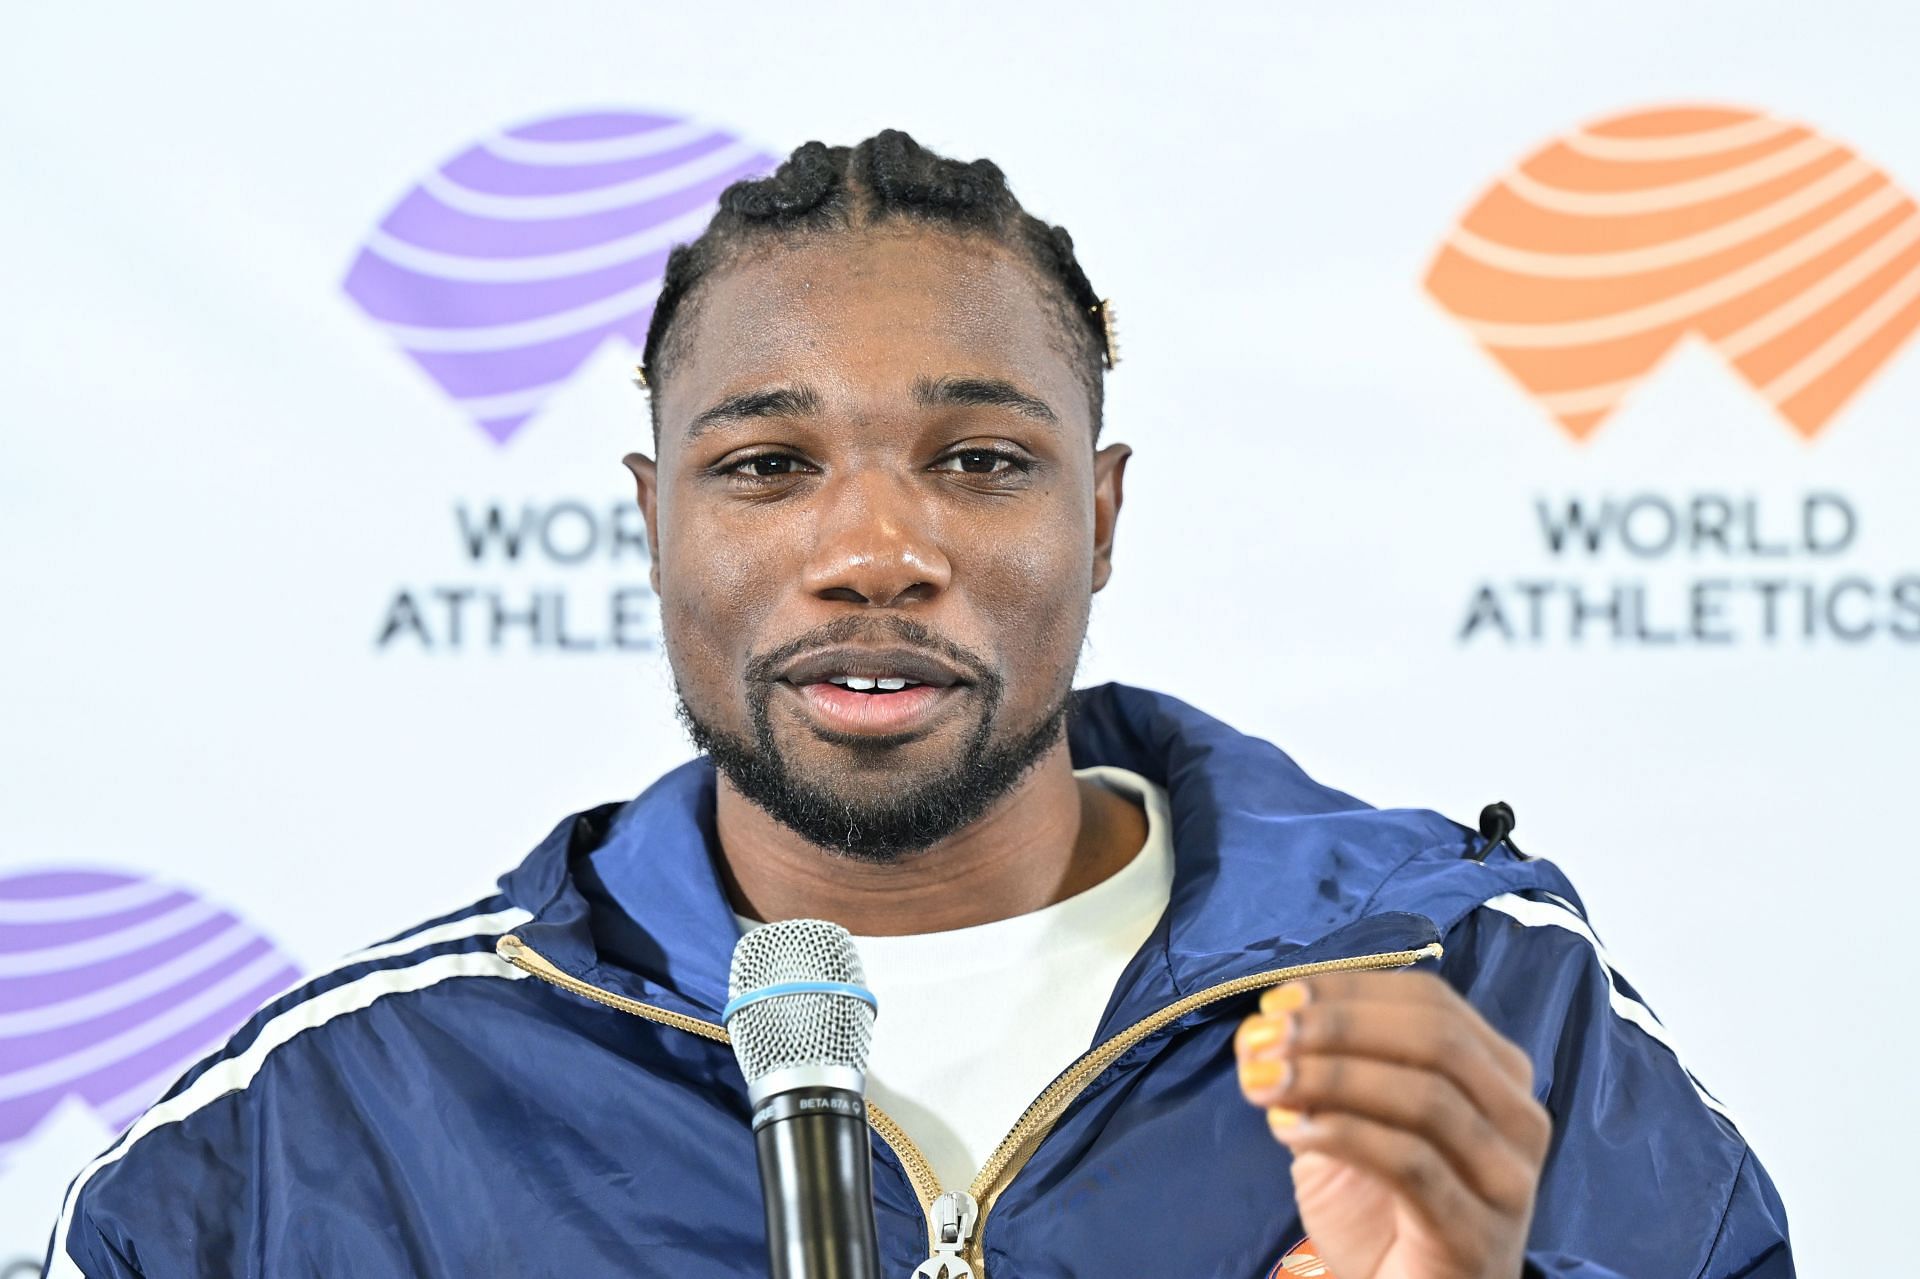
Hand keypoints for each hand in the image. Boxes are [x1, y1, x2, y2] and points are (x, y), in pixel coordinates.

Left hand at [1235, 972, 1550, 1278]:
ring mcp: (1507, 1178)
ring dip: (1331, 1077)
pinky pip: (1412, 1163)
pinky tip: (1290, 1132)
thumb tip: (1263, 1028)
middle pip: (1436, 1038)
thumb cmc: (1383, 1210)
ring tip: (1264, 1083)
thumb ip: (1323, 1074)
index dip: (1351, 990)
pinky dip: (1343, 1134)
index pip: (1432, 1001)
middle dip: (1340, 1027)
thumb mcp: (1351, 1124)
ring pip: (1426, 1096)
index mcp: (1497, 1073)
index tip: (1279, 1000)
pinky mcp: (1478, 1233)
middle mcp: (1519, 1117)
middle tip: (1267, 1038)